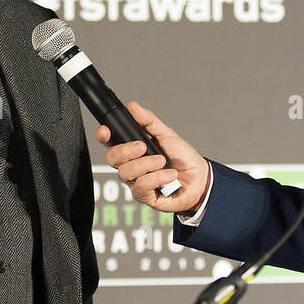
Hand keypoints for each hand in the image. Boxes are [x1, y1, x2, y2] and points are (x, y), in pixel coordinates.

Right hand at [95, 101, 208, 215]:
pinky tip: (169, 174)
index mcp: (132, 150)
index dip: (104, 136)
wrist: (199, 178)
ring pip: (126, 173)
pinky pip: (141, 186)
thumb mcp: (166, 134)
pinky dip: (157, 177)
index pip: (110, 143)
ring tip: (162, 161)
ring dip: (145, 164)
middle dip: (125, 150)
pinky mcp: (145, 196)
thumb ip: (148, 121)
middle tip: (142, 146)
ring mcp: (136, 182)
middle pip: (112, 159)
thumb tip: (132, 107)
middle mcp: (131, 166)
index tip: (106, 131)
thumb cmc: (182, 157)